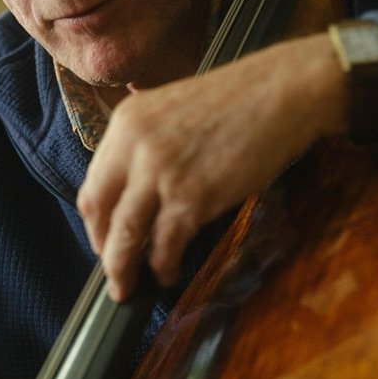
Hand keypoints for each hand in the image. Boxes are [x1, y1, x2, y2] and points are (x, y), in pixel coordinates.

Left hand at [78, 33, 347, 301]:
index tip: (102, 237)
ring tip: (128, 288)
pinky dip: (163, 266)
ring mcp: (161, 172)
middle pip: (100, 212)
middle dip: (103, 250)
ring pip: (125, 235)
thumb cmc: (241, 100)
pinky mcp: (192, 197)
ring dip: (123, 268)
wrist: (284, 91)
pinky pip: (165, 245)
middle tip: (111, 273)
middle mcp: (134, 146)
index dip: (95, 220)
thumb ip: (148, 144)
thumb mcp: (174, 109)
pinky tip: (168, 273)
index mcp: (127, 121)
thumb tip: (139, 193)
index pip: (93, 182)